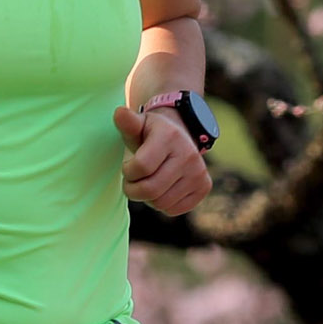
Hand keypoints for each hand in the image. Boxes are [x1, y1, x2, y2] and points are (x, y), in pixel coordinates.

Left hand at [115, 101, 208, 216]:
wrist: (180, 135)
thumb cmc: (151, 133)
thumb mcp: (138, 125)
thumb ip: (127, 123)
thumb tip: (119, 113)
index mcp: (170, 137)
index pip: (141, 167)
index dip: (128, 172)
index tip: (128, 167)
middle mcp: (189, 154)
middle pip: (151, 190)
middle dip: (133, 190)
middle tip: (132, 183)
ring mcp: (199, 172)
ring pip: (161, 203)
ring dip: (147, 198)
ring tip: (148, 183)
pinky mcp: (204, 187)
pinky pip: (173, 210)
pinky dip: (162, 205)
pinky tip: (162, 189)